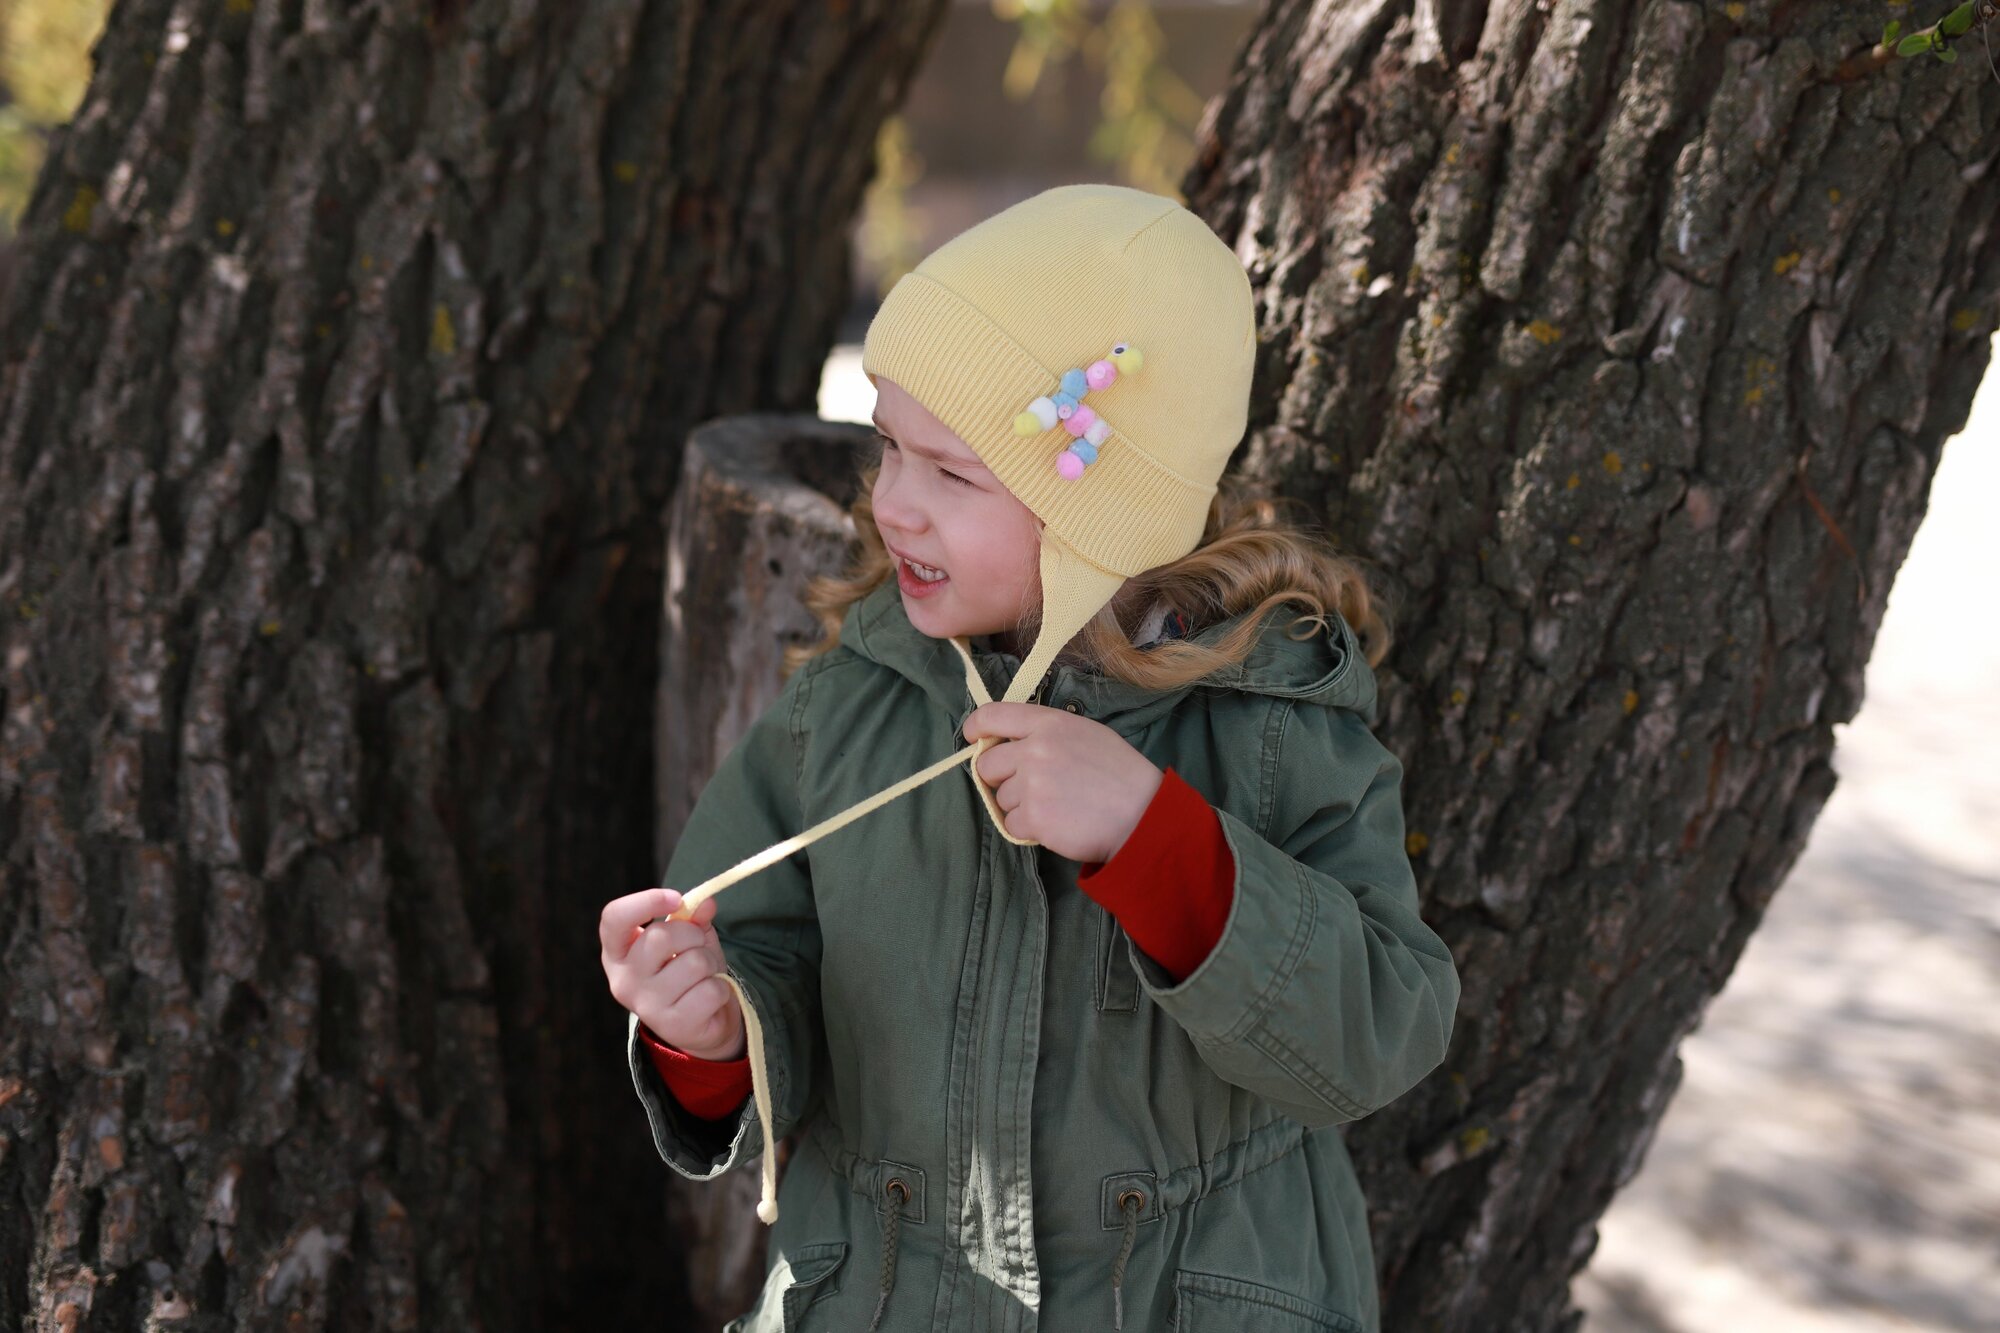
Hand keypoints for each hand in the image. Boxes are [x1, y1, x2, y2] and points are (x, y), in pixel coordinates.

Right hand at [599, 887, 746, 1061]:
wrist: (700, 1025)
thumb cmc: (687, 973)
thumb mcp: (688, 939)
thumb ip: (693, 919)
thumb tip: (705, 903)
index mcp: (618, 953)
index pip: (614, 918)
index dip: (645, 901)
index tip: (675, 900)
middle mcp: (623, 980)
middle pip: (660, 937)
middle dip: (692, 936)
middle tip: (697, 949)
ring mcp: (646, 1005)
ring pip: (694, 963)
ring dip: (710, 964)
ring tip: (703, 977)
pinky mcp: (672, 1025)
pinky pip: (711, 989)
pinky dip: (720, 988)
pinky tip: (709, 998)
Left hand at [961, 702, 1163, 863]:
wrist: (1142, 815)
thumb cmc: (1119, 774)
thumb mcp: (1085, 734)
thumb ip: (1045, 733)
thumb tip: (1009, 743)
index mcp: (1048, 723)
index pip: (993, 715)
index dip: (975, 727)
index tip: (972, 738)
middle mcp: (1035, 749)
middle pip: (987, 764)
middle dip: (1001, 778)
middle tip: (1030, 787)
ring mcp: (1032, 784)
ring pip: (1001, 798)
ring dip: (1020, 806)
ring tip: (1055, 806)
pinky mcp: (1034, 817)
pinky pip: (1011, 824)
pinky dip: (1028, 829)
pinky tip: (1055, 823)